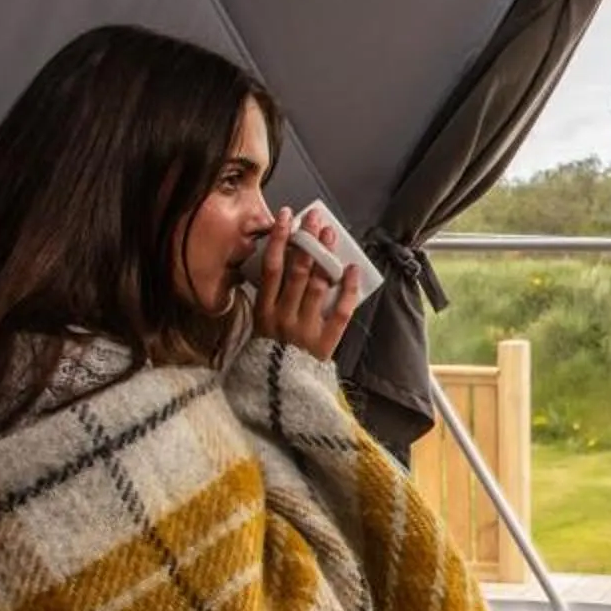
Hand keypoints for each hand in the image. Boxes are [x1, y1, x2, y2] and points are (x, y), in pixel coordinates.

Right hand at [248, 207, 360, 361]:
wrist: (278, 393)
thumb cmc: (269, 355)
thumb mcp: (258, 325)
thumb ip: (268, 298)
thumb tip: (278, 261)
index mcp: (264, 311)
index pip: (270, 268)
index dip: (278, 240)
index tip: (286, 216)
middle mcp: (283, 317)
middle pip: (297, 271)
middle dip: (307, 241)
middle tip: (315, 218)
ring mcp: (305, 329)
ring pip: (318, 286)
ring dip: (325, 257)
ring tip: (330, 234)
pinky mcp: (325, 342)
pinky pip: (340, 312)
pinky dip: (347, 289)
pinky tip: (352, 269)